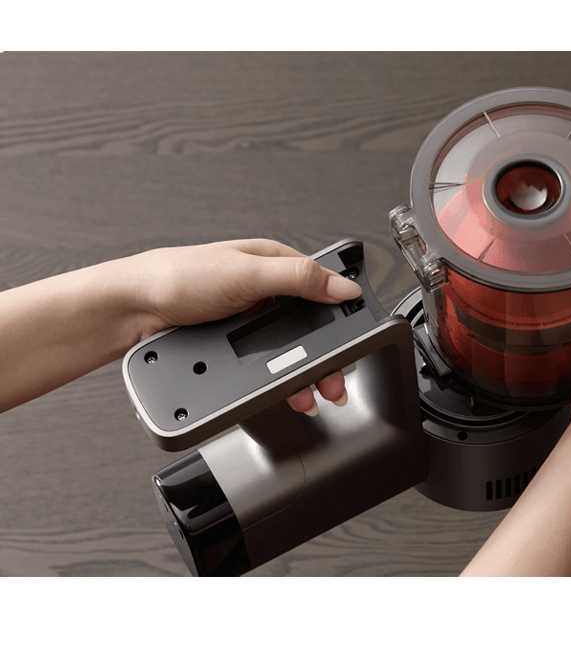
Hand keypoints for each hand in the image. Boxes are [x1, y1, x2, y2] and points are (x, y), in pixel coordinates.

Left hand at [128, 239, 361, 414]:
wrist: (131, 311)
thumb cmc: (177, 277)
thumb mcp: (246, 273)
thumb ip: (298, 278)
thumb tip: (343, 286)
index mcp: (273, 263)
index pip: (322, 288)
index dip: (341, 315)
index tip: (353, 341)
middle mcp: (264, 289)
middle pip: (309, 326)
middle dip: (324, 357)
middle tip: (332, 381)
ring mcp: (248, 318)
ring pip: (289, 349)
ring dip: (303, 374)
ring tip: (309, 393)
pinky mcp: (233, 343)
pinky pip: (265, 364)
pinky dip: (277, 380)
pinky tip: (283, 391)